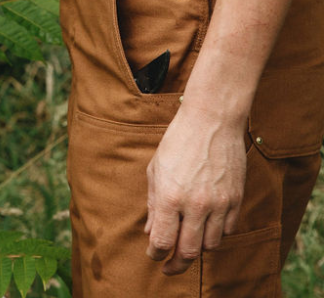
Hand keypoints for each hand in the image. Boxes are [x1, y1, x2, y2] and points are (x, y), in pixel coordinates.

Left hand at [145, 108, 246, 274]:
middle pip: (188, 252)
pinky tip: (206, 227)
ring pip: (210, 245)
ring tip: (187, 244)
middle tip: (169, 267)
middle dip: (176, 264)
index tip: (153, 255)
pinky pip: (227, 230)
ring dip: (197, 249)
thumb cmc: (178, 142)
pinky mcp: (236, 200)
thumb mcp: (156, 169)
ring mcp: (219, 204)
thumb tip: (152, 232)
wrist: (211, 122)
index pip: (163, 241)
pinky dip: (215, 234)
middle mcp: (196, 205)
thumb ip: (154, 204)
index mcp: (170, 196)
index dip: (156, 254)